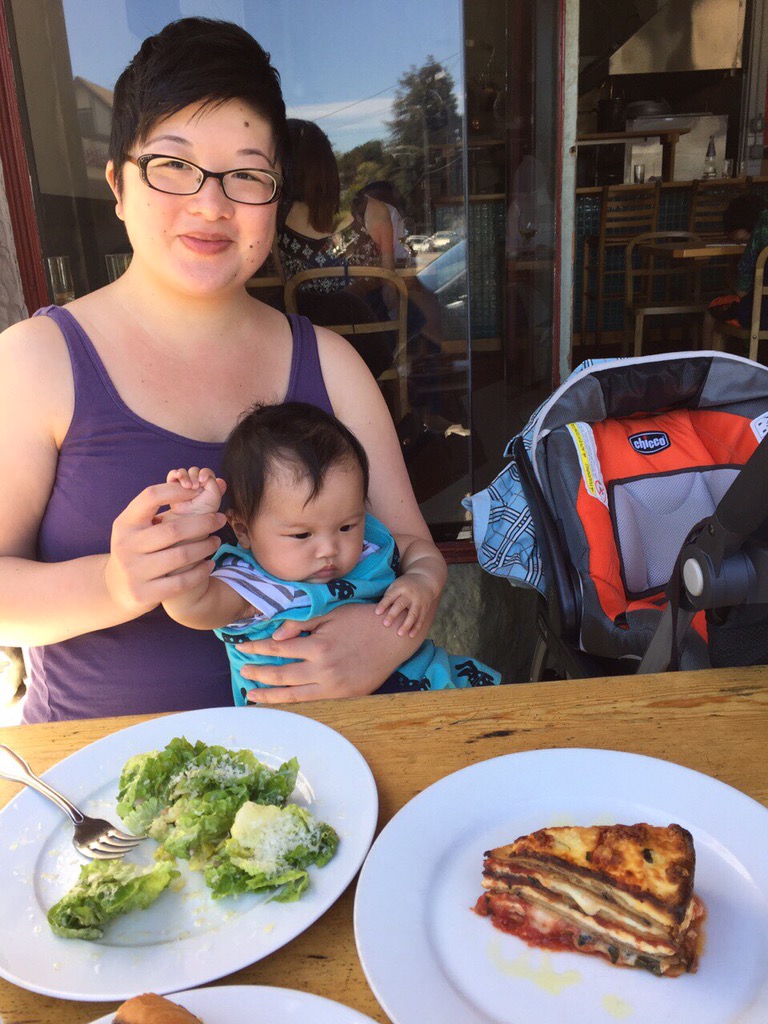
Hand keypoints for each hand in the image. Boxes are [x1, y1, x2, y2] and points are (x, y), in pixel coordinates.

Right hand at [104, 481, 226, 617]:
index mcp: (125, 523)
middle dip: (204, 522)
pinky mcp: (145, 593)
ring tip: (216, 541)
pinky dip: (200, 572)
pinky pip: (181, 582)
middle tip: (220, 519)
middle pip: (173, 529)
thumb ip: (162, 506)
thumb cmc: (138, 547)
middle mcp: (126, 545)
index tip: (199, 491)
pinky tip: (209, 564)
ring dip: (206, 547)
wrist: (118, 588)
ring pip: (181, 555)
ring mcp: (134, 570)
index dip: (177, 490)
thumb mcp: (138, 526)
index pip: (150, 496)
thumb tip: (207, 482)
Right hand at [165, 467, 224, 515]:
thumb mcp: (214, 495)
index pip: (206, 472)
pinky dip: (175, 473)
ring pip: (184, 472)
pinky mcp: (173, 486)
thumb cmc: (203, 509)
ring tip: (186, 486)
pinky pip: (173, 475)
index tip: (202, 479)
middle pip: (194, 470)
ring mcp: (184, 484)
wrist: (189, 517)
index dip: (204, 473)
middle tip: (194, 486)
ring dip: (185, 476)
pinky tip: (177, 476)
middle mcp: (196, 483)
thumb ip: (213, 481)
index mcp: (207, 485)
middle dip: (194, 476)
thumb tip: (213, 477)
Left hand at [236, 603, 418, 703]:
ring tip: (252, 695)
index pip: (278, 649)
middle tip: (243, 672)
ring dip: (270, 695)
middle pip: (281, 675)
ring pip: (293, 695)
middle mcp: (323, 670)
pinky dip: (294, 703)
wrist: (394, 637)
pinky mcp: (344, 696)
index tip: (243, 648)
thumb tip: (275, 636)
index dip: (258, 649)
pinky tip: (281, 702)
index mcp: (318, 646)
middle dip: (258, 673)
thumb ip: (301, 624)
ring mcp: (334, 687)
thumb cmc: (362, 619)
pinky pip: (313, 702)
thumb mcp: (331, 613)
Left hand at [375, 574, 432, 636]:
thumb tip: (375, 611)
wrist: (425, 579)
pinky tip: (411, 636)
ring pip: (412, 614)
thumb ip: (388, 596)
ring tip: (399, 634)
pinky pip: (420, 619)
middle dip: (393, 615)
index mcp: (400, 587)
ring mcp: (418, 602)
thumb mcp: (396, 585)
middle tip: (385, 624)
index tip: (377, 613)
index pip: (390, 596)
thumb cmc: (405, 585)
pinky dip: (416, 628)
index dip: (383, 604)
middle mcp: (409, 594)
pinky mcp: (425, 608)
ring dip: (406, 624)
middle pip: (401, 605)